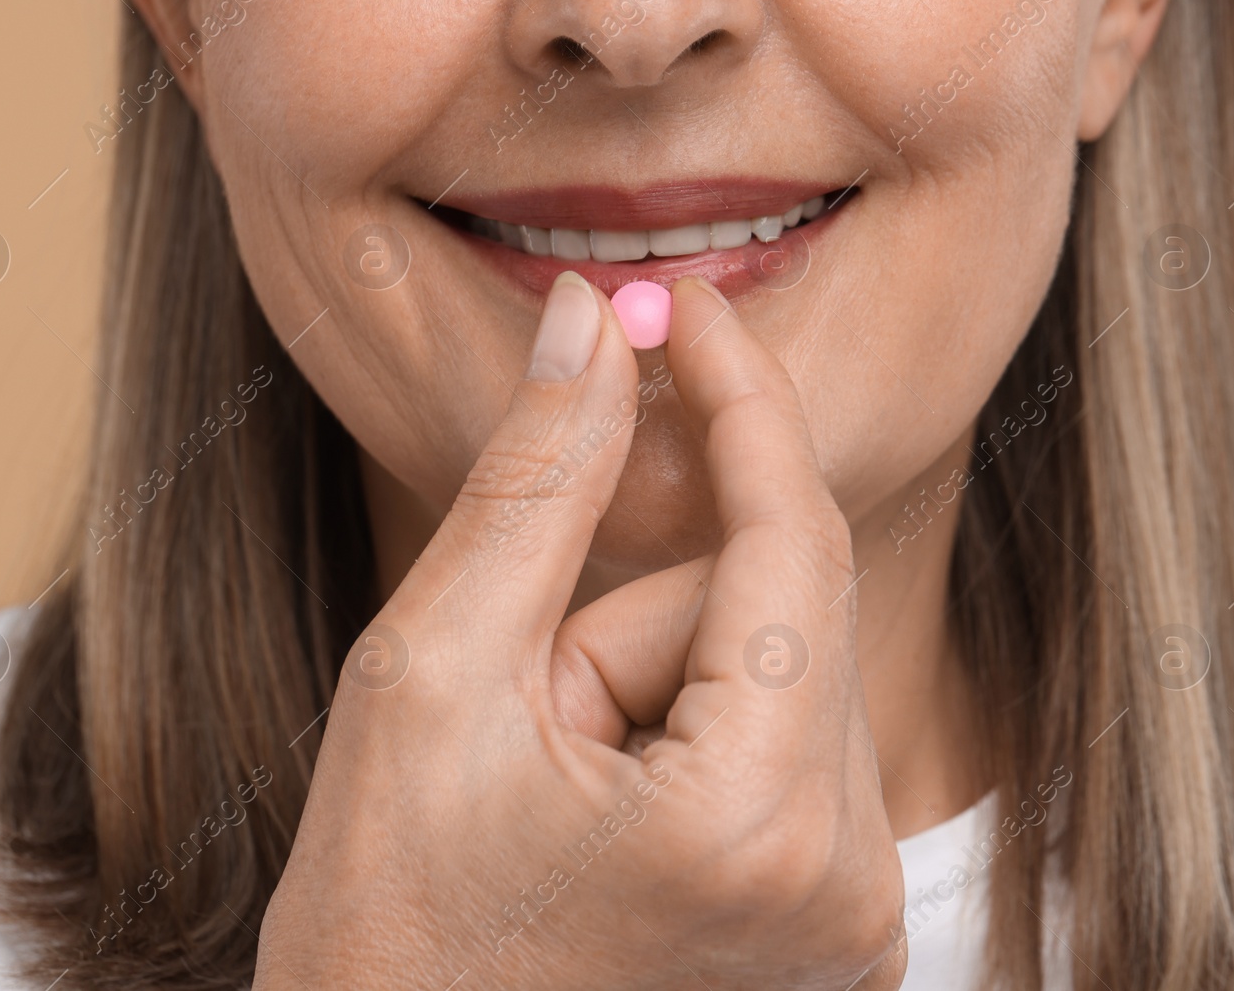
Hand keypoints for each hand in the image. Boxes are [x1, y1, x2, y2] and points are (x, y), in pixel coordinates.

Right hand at [255, 274, 905, 990]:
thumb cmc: (382, 927)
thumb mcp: (433, 676)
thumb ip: (532, 483)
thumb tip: (590, 323)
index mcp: (760, 824)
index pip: (792, 533)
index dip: (735, 395)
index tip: (679, 305)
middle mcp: (849, 885)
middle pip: (777, 606)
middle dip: (636, 610)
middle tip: (523, 706)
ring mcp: (851, 924)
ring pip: (776, 669)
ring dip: (652, 678)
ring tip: (547, 788)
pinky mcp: (832, 934)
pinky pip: (783, 744)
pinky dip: (689, 730)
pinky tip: (596, 809)